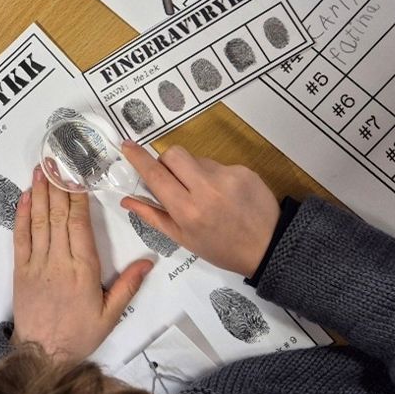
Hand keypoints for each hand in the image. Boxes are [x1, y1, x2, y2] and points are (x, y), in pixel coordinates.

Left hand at [12, 166, 152, 361]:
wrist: (43, 354)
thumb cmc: (79, 334)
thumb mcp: (110, 314)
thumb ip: (128, 285)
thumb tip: (149, 261)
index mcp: (83, 269)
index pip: (79, 224)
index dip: (77, 197)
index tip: (77, 175)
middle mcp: (58, 261)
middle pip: (58, 216)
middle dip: (58, 185)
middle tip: (56, 161)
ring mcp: (37, 264)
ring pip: (39, 221)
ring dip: (39, 193)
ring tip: (40, 169)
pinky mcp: (20, 270)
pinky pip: (20, 238)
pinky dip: (21, 216)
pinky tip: (23, 197)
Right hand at [120, 142, 279, 278]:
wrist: (268, 246)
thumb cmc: (220, 248)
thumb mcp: (183, 239)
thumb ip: (153, 216)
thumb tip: (126, 199)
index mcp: (187, 210)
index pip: (155, 175)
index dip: (138, 158)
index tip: (127, 146)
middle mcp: (206, 189)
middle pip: (173, 154)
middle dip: (166, 161)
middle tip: (172, 179)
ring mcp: (227, 176)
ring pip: (196, 159)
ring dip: (191, 170)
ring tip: (204, 194)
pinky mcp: (243, 170)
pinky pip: (217, 164)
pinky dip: (213, 175)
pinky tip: (224, 194)